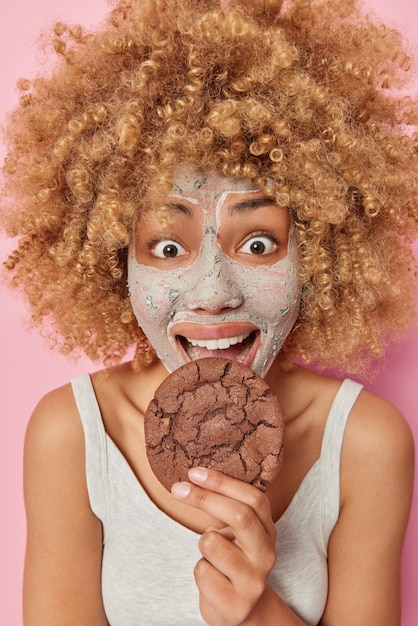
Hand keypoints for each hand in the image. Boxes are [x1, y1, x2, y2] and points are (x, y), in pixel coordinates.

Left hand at [171, 467, 276, 625]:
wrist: (241, 611)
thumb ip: (226, 508)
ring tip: (211, 555)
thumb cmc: (232, 561)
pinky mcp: (235, 604)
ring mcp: (253, 581)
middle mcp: (266, 554)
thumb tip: (196, 477)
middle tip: (178, 488)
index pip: (253, 498)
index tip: (194, 472)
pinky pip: (202, 571)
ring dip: (202, 545)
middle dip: (204, 498)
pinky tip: (211, 578)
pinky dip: (200, 570)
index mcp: (267, 531)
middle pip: (239, 515)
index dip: (223, 482)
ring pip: (212, 543)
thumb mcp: (236, 533)